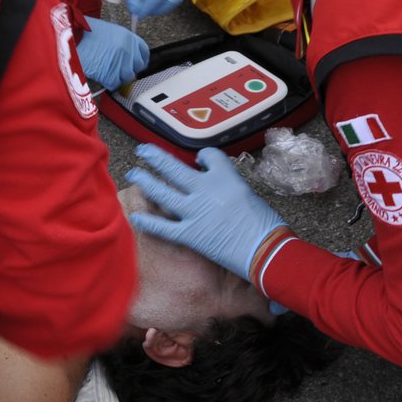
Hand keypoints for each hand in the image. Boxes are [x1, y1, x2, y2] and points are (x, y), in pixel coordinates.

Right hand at [76, 17, 148, 89]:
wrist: (70, 39)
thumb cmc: (83, 33)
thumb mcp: (107, 31)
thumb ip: (119, 42)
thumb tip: (124, 54)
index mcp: (128, 36)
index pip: (144, 52)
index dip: (140, 60)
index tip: (136, 64)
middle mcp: (128, 50)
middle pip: (137, 67)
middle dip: (127, 69)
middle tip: (117, 69)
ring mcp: (120, 63)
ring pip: (126, 77)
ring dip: (117, 77)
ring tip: (105, 72)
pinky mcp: (110, 75)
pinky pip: (114, 84)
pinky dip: (107, 83)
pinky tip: (100, 76)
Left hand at [124, 143, 286, 279]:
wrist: (267, 249)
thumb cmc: (266, 225)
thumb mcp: (250, 194)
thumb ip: (230, 186)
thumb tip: (218, 185)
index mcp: (225, 177)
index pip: (208, 156)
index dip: (202, 156)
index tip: (197, 159)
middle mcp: (205, 190)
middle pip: (174, 167)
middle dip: (155, 157)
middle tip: (144, 151)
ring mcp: (195, 212)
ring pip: (162, 191)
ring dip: (145, 180)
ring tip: (134, 173)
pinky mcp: (191, 234)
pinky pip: (163, 227)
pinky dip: (148, 222)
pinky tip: (136, 217)